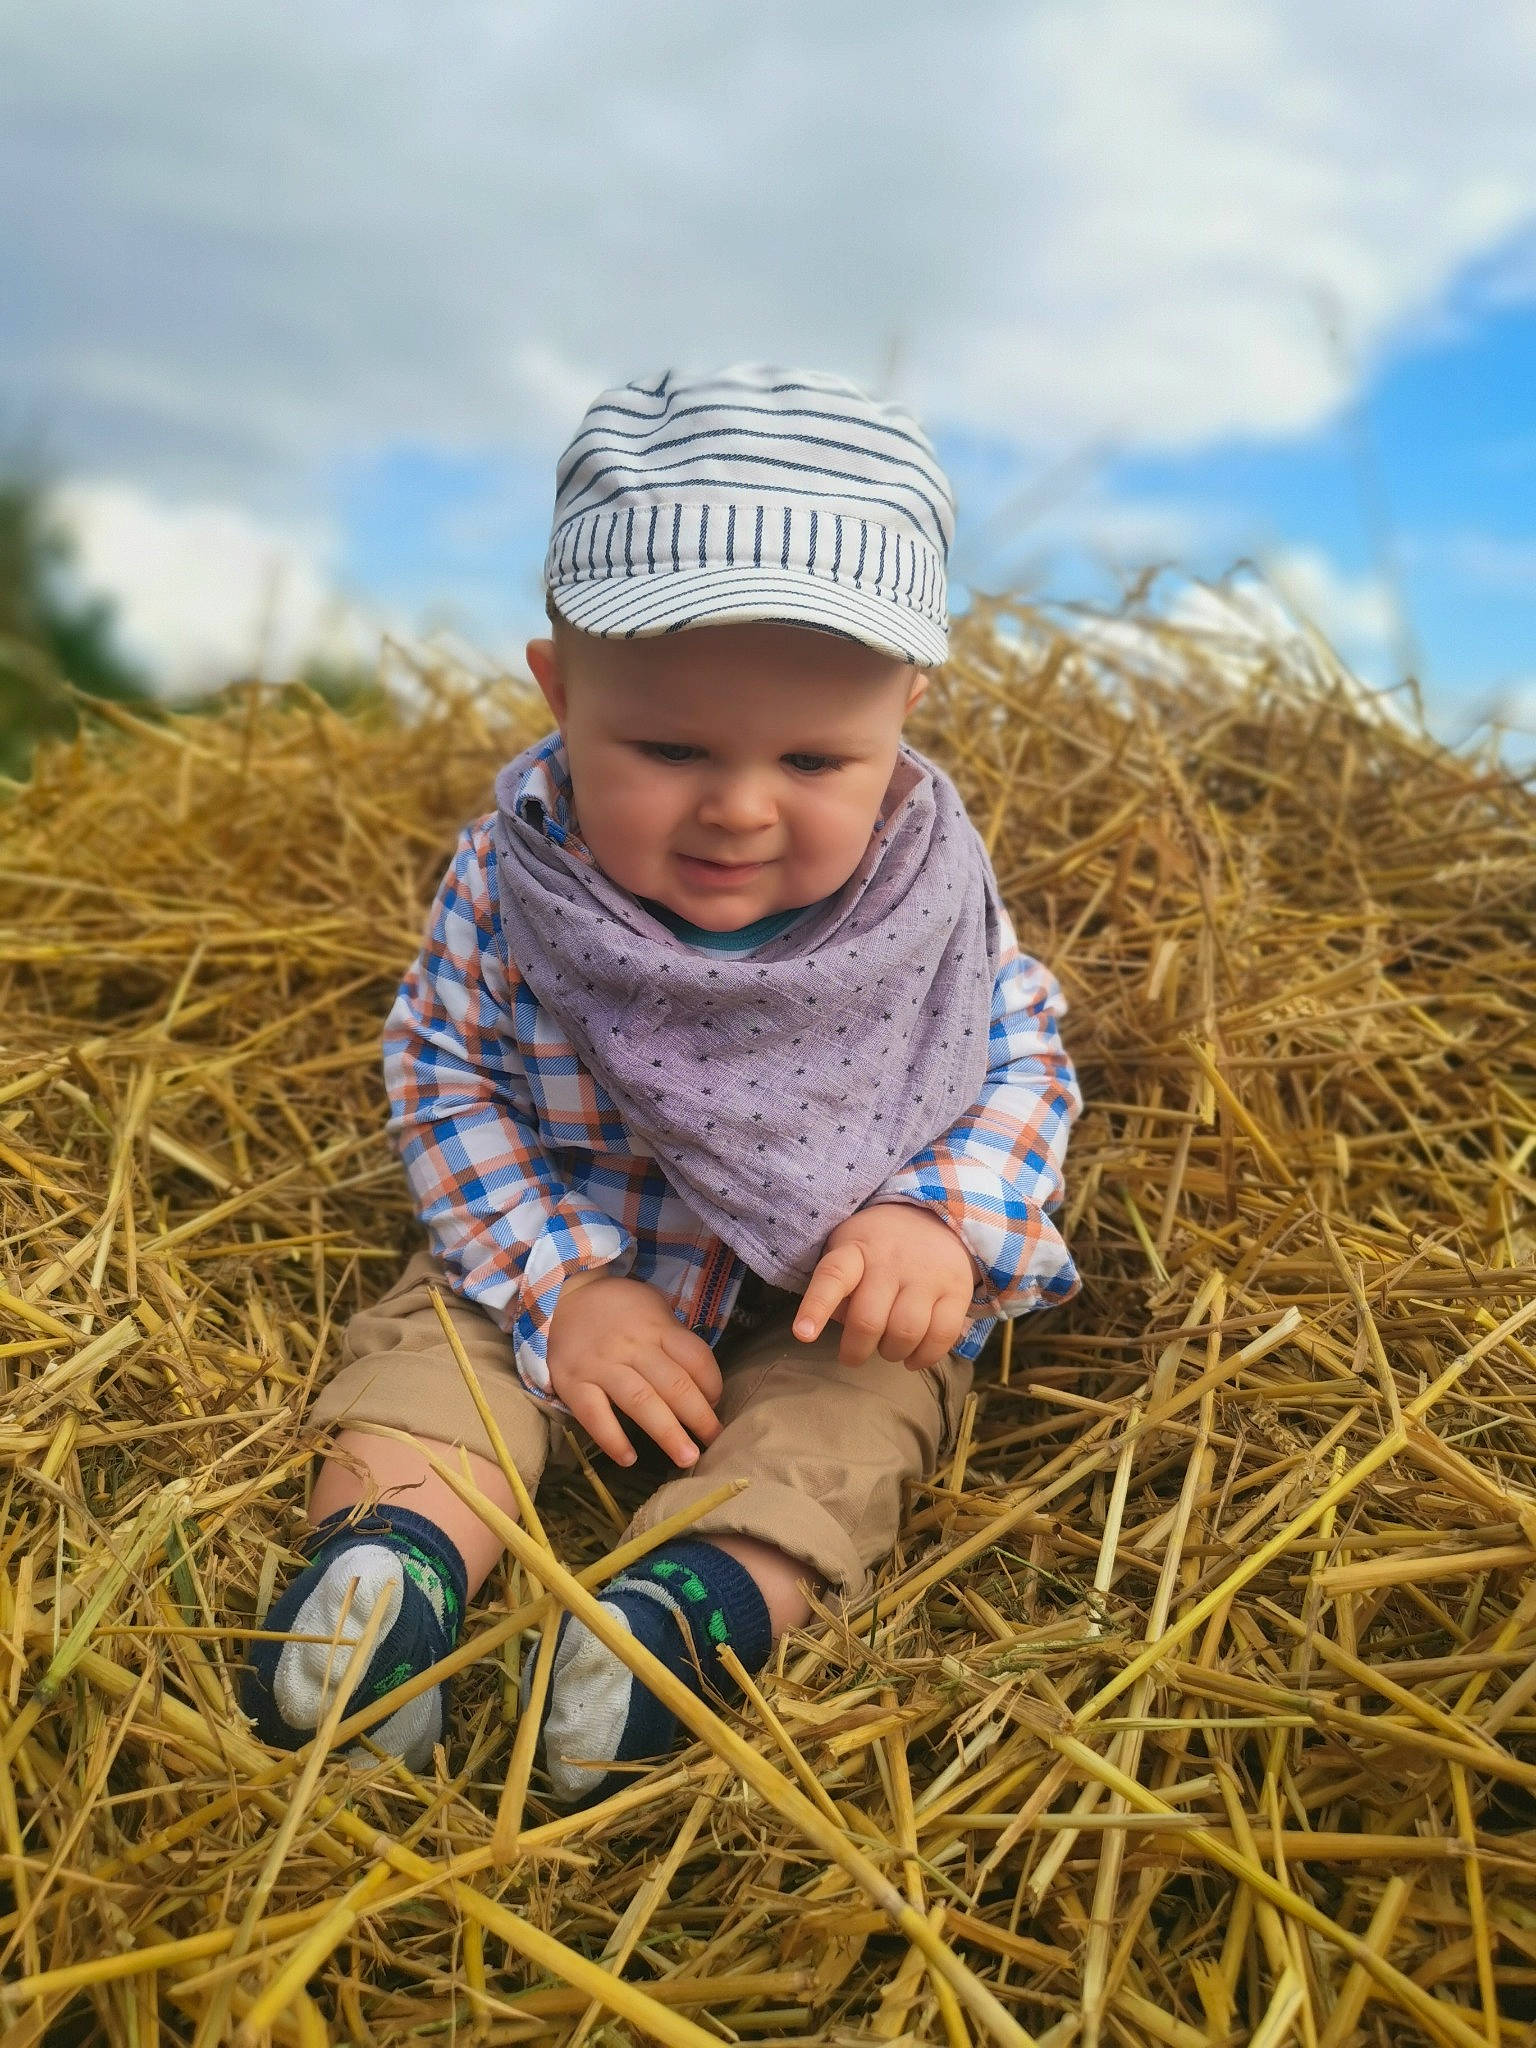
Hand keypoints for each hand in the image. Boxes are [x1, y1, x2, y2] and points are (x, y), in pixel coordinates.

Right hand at [547, 1272, 722, 1468]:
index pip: (696, 1357)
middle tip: (715, 1443)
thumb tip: (703, 1384)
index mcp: (658, 1328)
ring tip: (687, 1458)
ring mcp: (602, 1365)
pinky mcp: (574, 1383)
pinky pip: (595, 1415)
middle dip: (699, 1417)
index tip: (715, 1405)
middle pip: (674, 1384)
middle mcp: (633, 1346)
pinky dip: (612, 1439)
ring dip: (667, 1433)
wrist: (565, 1295)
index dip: (712, 1385)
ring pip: (640, 1402)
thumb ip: (675, 1340)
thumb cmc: (619, 1308)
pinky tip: (629, 1459)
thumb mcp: (654, 1307)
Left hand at [793, 1204, 977, 1370]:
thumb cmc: (879, 1246)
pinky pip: (942, 1336)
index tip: (803, 1334)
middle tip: (853, 1355)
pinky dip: (924, 1357)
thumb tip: (842, 1329)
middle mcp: (892, 1260)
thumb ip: (838, 1291)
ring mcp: (928, 1275)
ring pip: (905, 1333)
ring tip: (887, 1348)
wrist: (936, 1217)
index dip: (816, 1307)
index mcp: (856, 1249)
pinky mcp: (957, 1290)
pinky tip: (912, 1357)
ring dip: (891, 1353)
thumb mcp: (848, 1251)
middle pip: (869, 1320)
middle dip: (856, 1350)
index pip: (833, 1276)